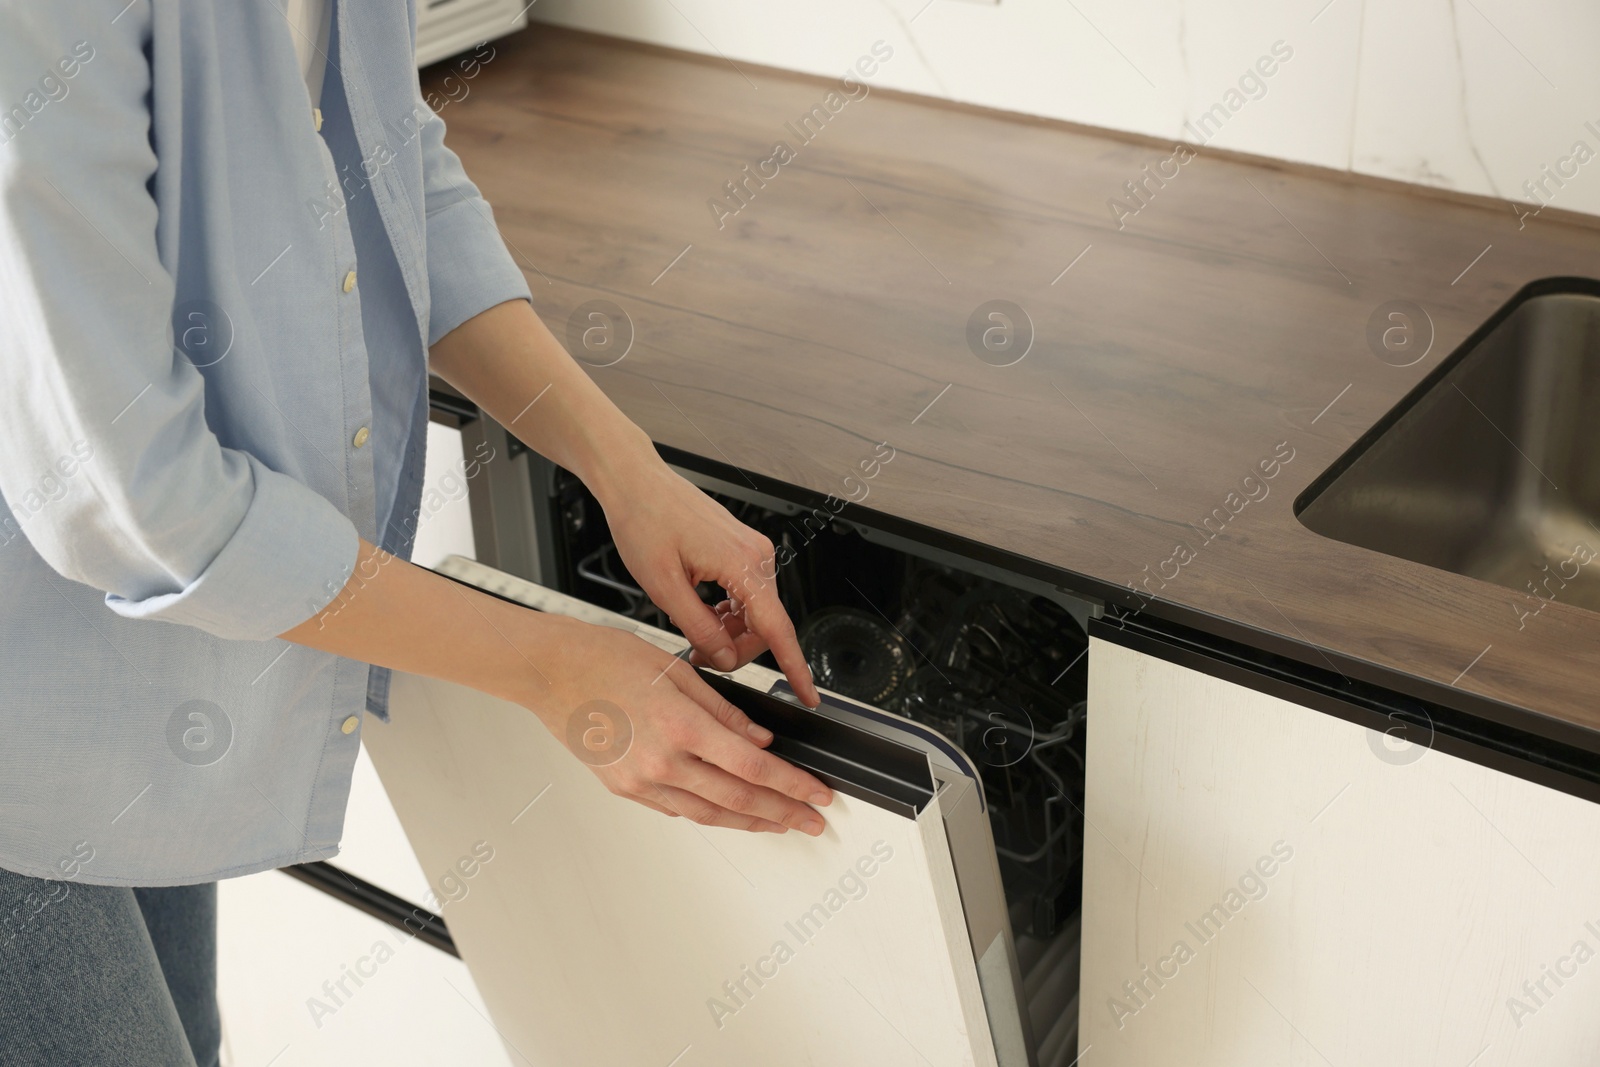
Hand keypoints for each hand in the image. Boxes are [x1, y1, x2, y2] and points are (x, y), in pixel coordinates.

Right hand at [528, 615, 833, 833]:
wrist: (549, 672)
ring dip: (750, 822)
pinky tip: (729, 812)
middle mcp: (661, 761)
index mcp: (680, 725)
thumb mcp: (678, 672)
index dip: (793, 785)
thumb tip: (761, 738)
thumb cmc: (604, 659)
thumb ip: (725, 711)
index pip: (754, 766)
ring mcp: (640, 781)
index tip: (817, 793)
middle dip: (783, 812)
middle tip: (812, 820)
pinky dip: (710, 813)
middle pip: (738, 798)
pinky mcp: (625, 789)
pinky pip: (678, 810)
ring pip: (709, 813)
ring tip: (780, 824)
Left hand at [595, 458, 821, 707]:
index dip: (794, 668)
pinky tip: (701, 608)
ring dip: (728, 629)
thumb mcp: (664, 587)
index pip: (777, 629)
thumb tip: (726, 658)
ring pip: (754, 612)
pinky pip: (746, 593)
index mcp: (742, 564)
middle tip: (698, 655)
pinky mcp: (741, 548)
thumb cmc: (644, 521)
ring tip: (692, 627)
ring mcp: (752, 550)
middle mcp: (756, 555)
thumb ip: (699, 628)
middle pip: (764, 625)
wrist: (636, 483)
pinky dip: (727, 610)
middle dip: (736, 648)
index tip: (808, 697)